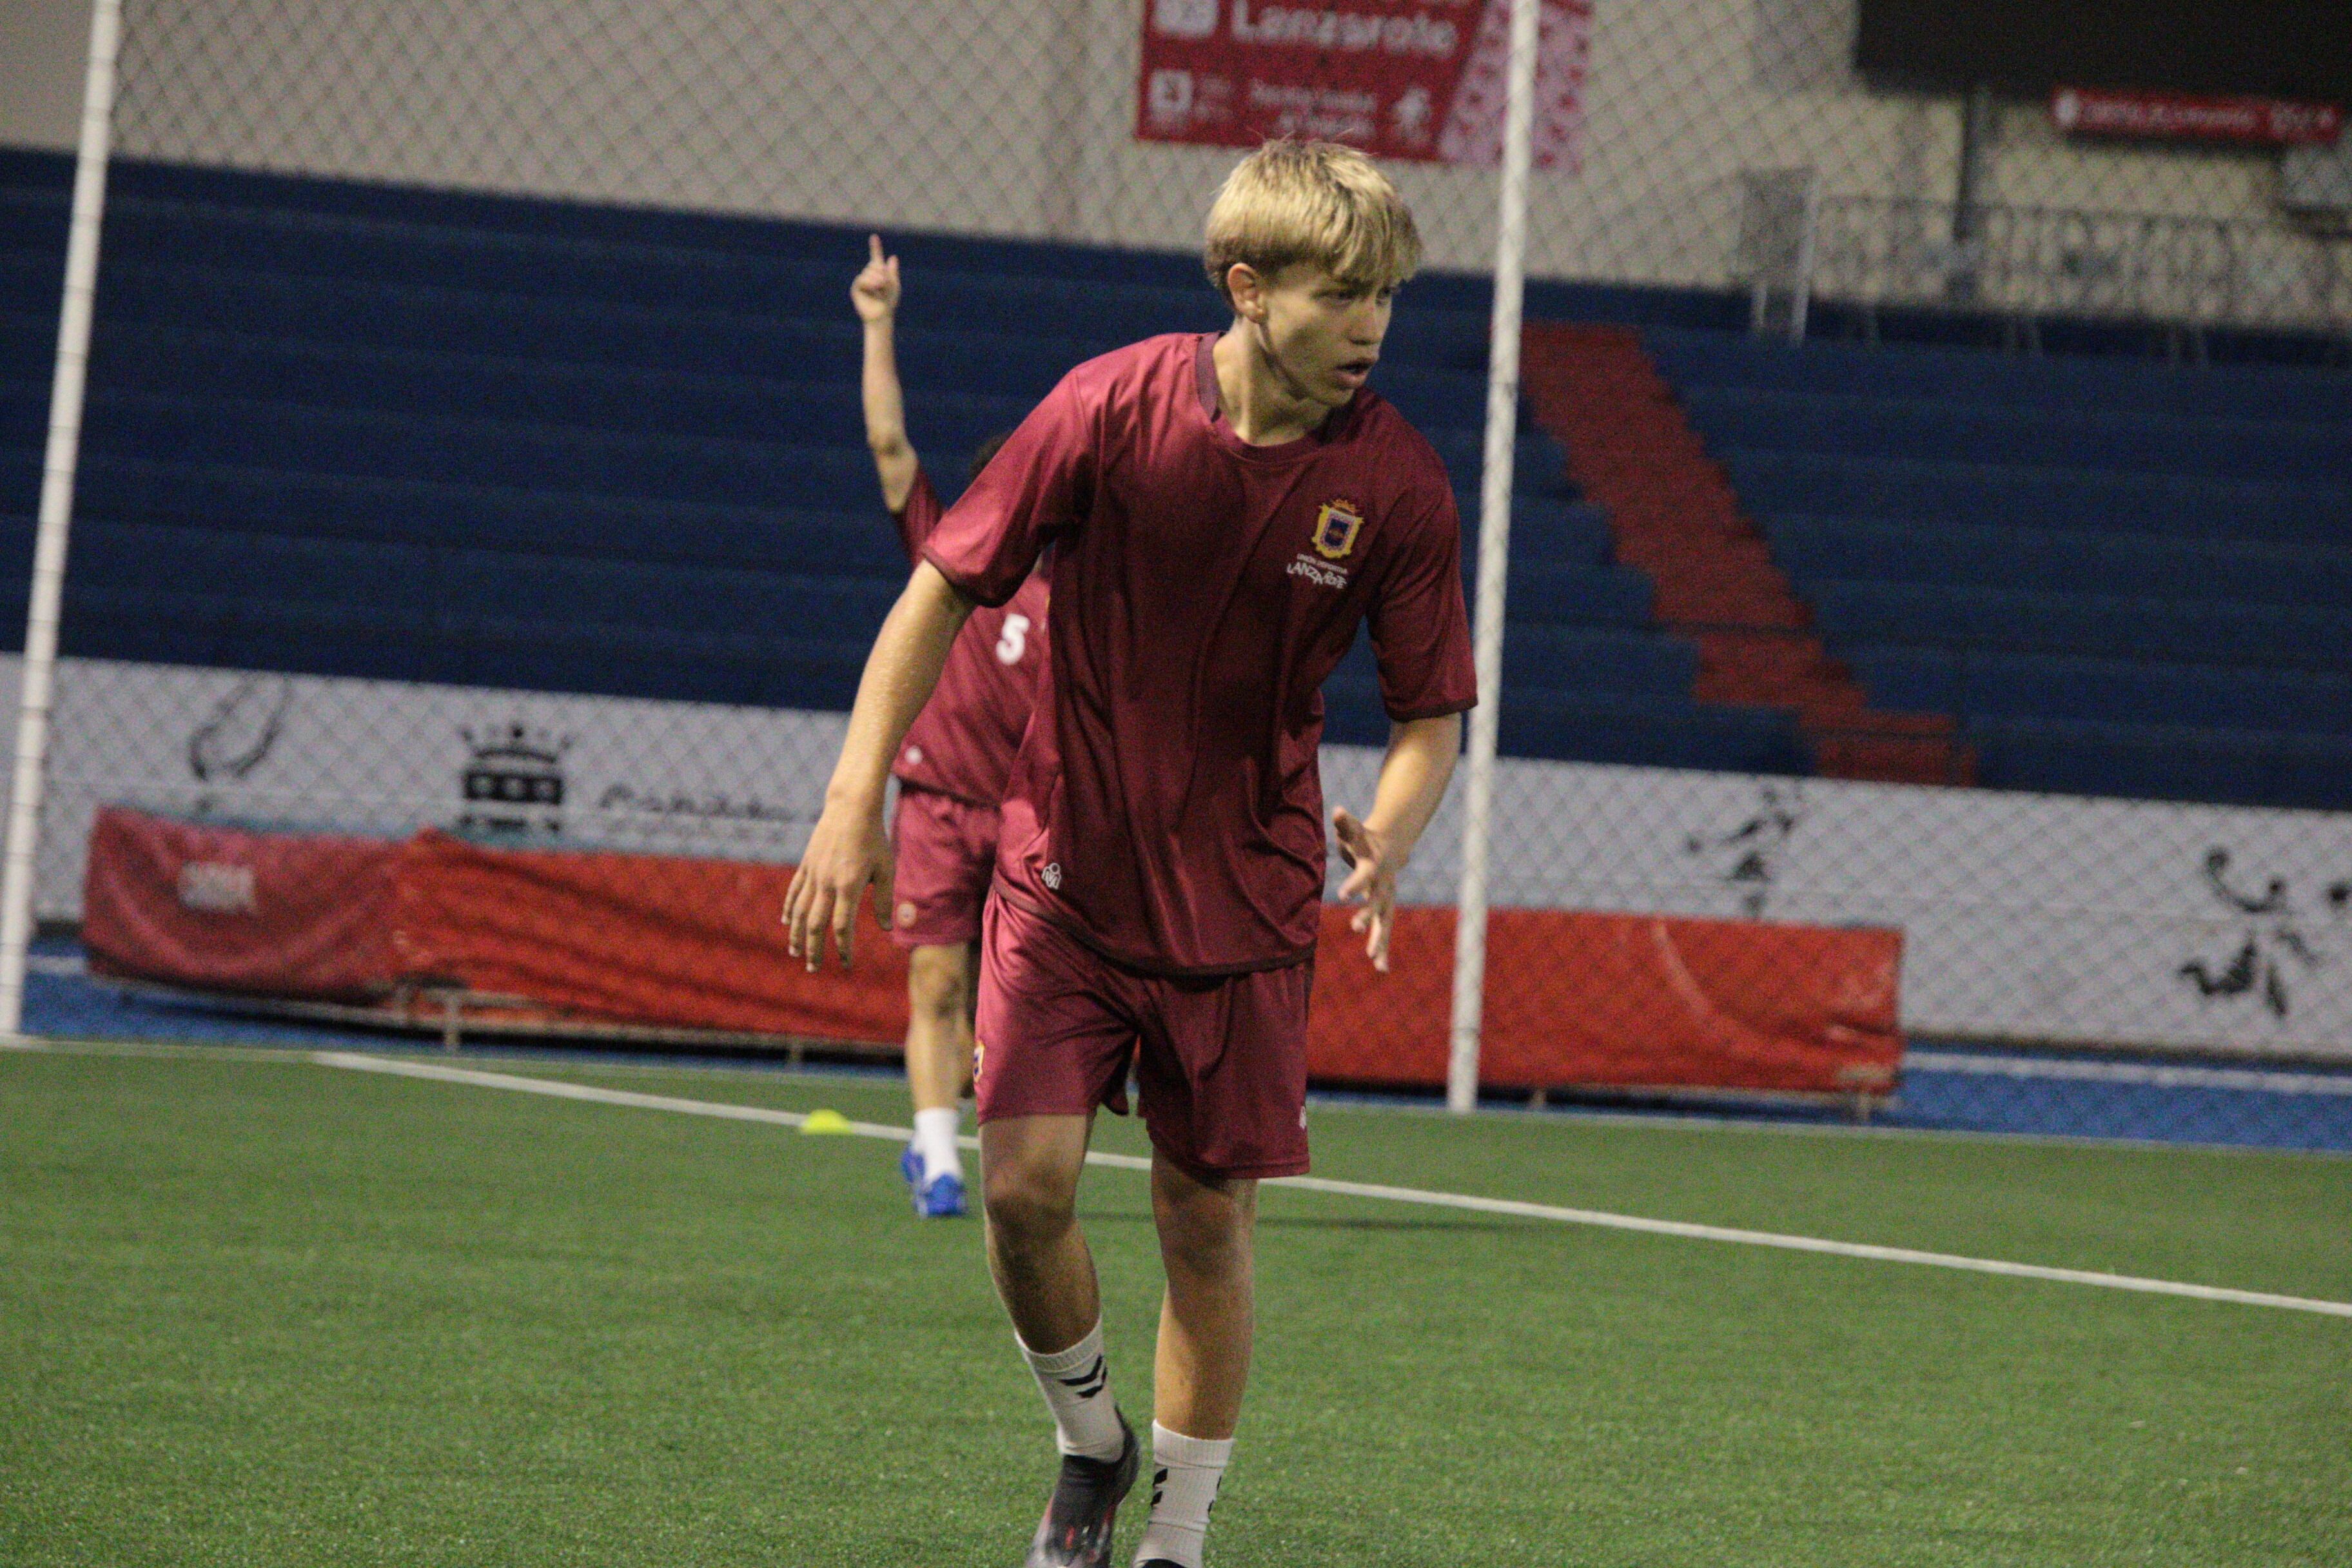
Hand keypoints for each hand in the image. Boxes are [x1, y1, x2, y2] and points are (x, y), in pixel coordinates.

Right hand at [783, 798, 896, 971]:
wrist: (851, 807)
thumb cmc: (874, 839)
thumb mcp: (886, 868)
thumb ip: (884, 900)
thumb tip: (886, 929)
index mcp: (849, 886)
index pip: (843, 926)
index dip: (843, 948)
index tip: (846, 964)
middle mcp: (827, 882)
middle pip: (815, 924)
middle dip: (814, 949)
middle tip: (813, 969)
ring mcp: (813, 873)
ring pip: (799, 910)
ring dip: (796, 934)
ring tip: (795, 952)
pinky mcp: (806, 864)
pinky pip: (794, 891)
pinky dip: (789, 908)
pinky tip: (787, 922)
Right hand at [851, 233, 900, 322]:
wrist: (882, 314)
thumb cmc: (889, 302)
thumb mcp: (894, 284)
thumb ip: (892, 271)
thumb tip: (892, 257)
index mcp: (879, 273)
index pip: (876, 257)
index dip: (875, 247)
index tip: (874, 237)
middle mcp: (869, 275)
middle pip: (873, 264)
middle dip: (882, 273)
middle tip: (885, 285)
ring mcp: (862, 281)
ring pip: (868, 272)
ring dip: (877, 280)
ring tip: (880, 289)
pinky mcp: (856, 288)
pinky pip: (862, 279)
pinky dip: (869, 283)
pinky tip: (874, 289)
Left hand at [1332, 807, 1398, 972]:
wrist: (1392, 845)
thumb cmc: (1365, 837)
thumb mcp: (1354, 829)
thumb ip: (1345, 822)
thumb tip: (1337, 810)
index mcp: (1373, 867)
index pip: (1363, 876)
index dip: (1353, 884)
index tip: (1342, 895)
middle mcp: (1383, 886)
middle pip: (1377, 903)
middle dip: (1367, 916)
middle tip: (1355, 928)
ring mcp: (1387, 899)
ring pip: (1385, 923)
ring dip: (1380, 942)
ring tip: (1377, 964)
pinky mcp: (1386, 909)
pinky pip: (1385, 930)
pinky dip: (1383, 948)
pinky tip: (1381, 968)